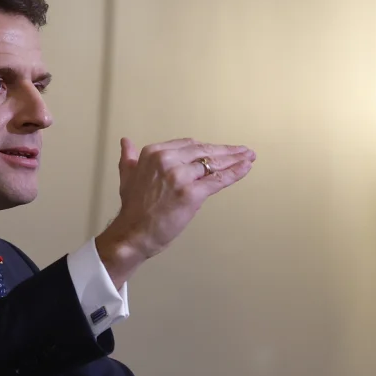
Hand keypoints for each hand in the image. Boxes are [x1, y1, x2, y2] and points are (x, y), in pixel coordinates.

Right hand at [95, 137, 255, 286]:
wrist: (133, 233)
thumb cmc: (132, 209)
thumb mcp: (127, 176)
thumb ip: (129, 158)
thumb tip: (126, 141)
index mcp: (154, 153)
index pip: (189, 145)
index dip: (207, 148)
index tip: (219, 150)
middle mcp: (167, 160)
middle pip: (204, 151)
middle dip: (226, 151)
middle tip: (243, 151)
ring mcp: (180, 176)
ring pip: (213, 164)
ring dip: (235, 160)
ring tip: (249, 157)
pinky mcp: (192, 193)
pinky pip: (218, 180)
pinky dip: (235, 173)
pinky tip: (246, 167)